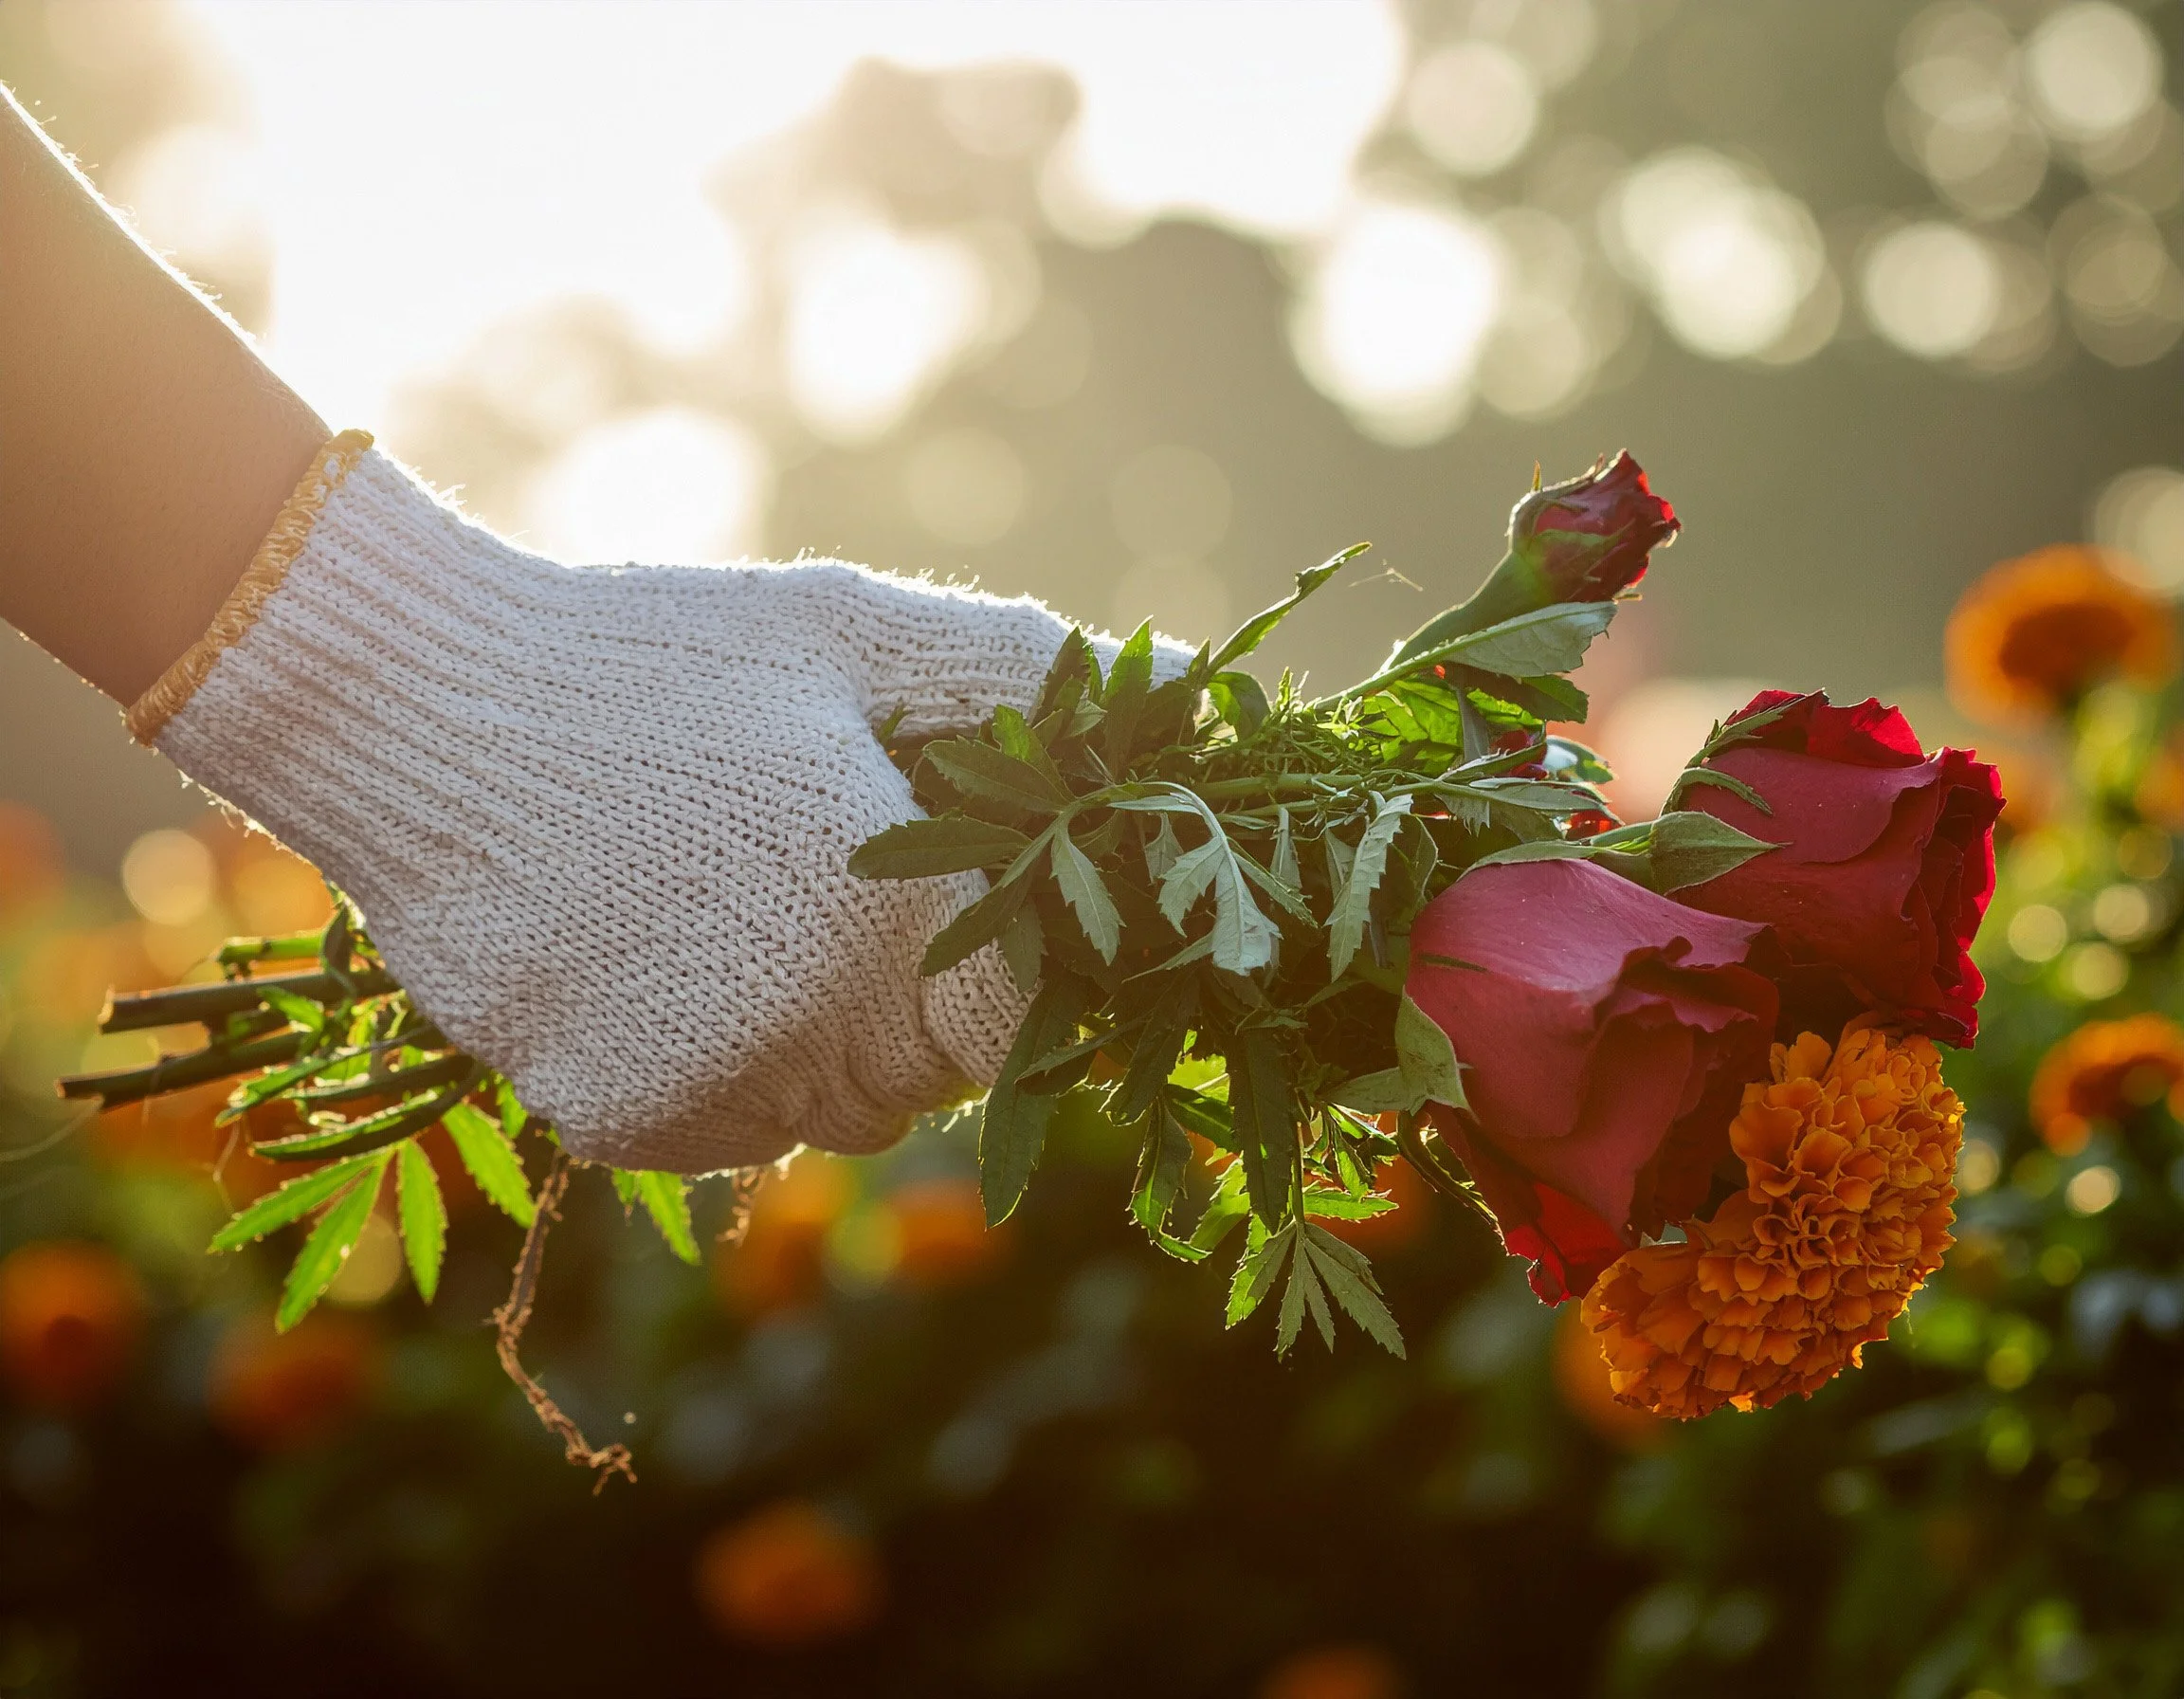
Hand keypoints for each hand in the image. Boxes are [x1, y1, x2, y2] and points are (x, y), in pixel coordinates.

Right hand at [143, 439, 1189, 1170]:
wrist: (419, 705)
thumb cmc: (661, 656)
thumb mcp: (857, 633)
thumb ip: (1032, 674)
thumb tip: (1188, 693)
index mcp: (881, 918)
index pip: (1026, 1016)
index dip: (1019, 958)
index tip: (974, 895)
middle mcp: (797, 1034)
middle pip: (933, 1077)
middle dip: (926, 997)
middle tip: (851, 887)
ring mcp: (693, 1091)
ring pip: (833, 1114)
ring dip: (827, 1040)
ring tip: (755, 908)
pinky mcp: (605, 1123)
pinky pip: (728, 1129)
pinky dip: (731, 1068)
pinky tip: (678, 956)